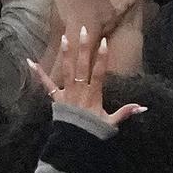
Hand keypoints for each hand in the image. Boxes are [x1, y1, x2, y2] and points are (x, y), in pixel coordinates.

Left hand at [28, 15, 144, 127]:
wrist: (74, 142)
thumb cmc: (93, 131)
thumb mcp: (111, 122)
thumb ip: (125, 112)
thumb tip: (143, 107)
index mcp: (93, 94)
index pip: (99, 72)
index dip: (102, 57)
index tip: (103, 42)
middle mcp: (79, 90)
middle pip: (82, 66)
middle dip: (84, 48)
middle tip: (84, 30)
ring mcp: (67, 92)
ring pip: (67, 70)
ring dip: (66, 53)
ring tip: (65, 37)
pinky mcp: (56, 97)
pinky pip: (46, 84)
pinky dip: (38, 73)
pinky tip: (30, 61)